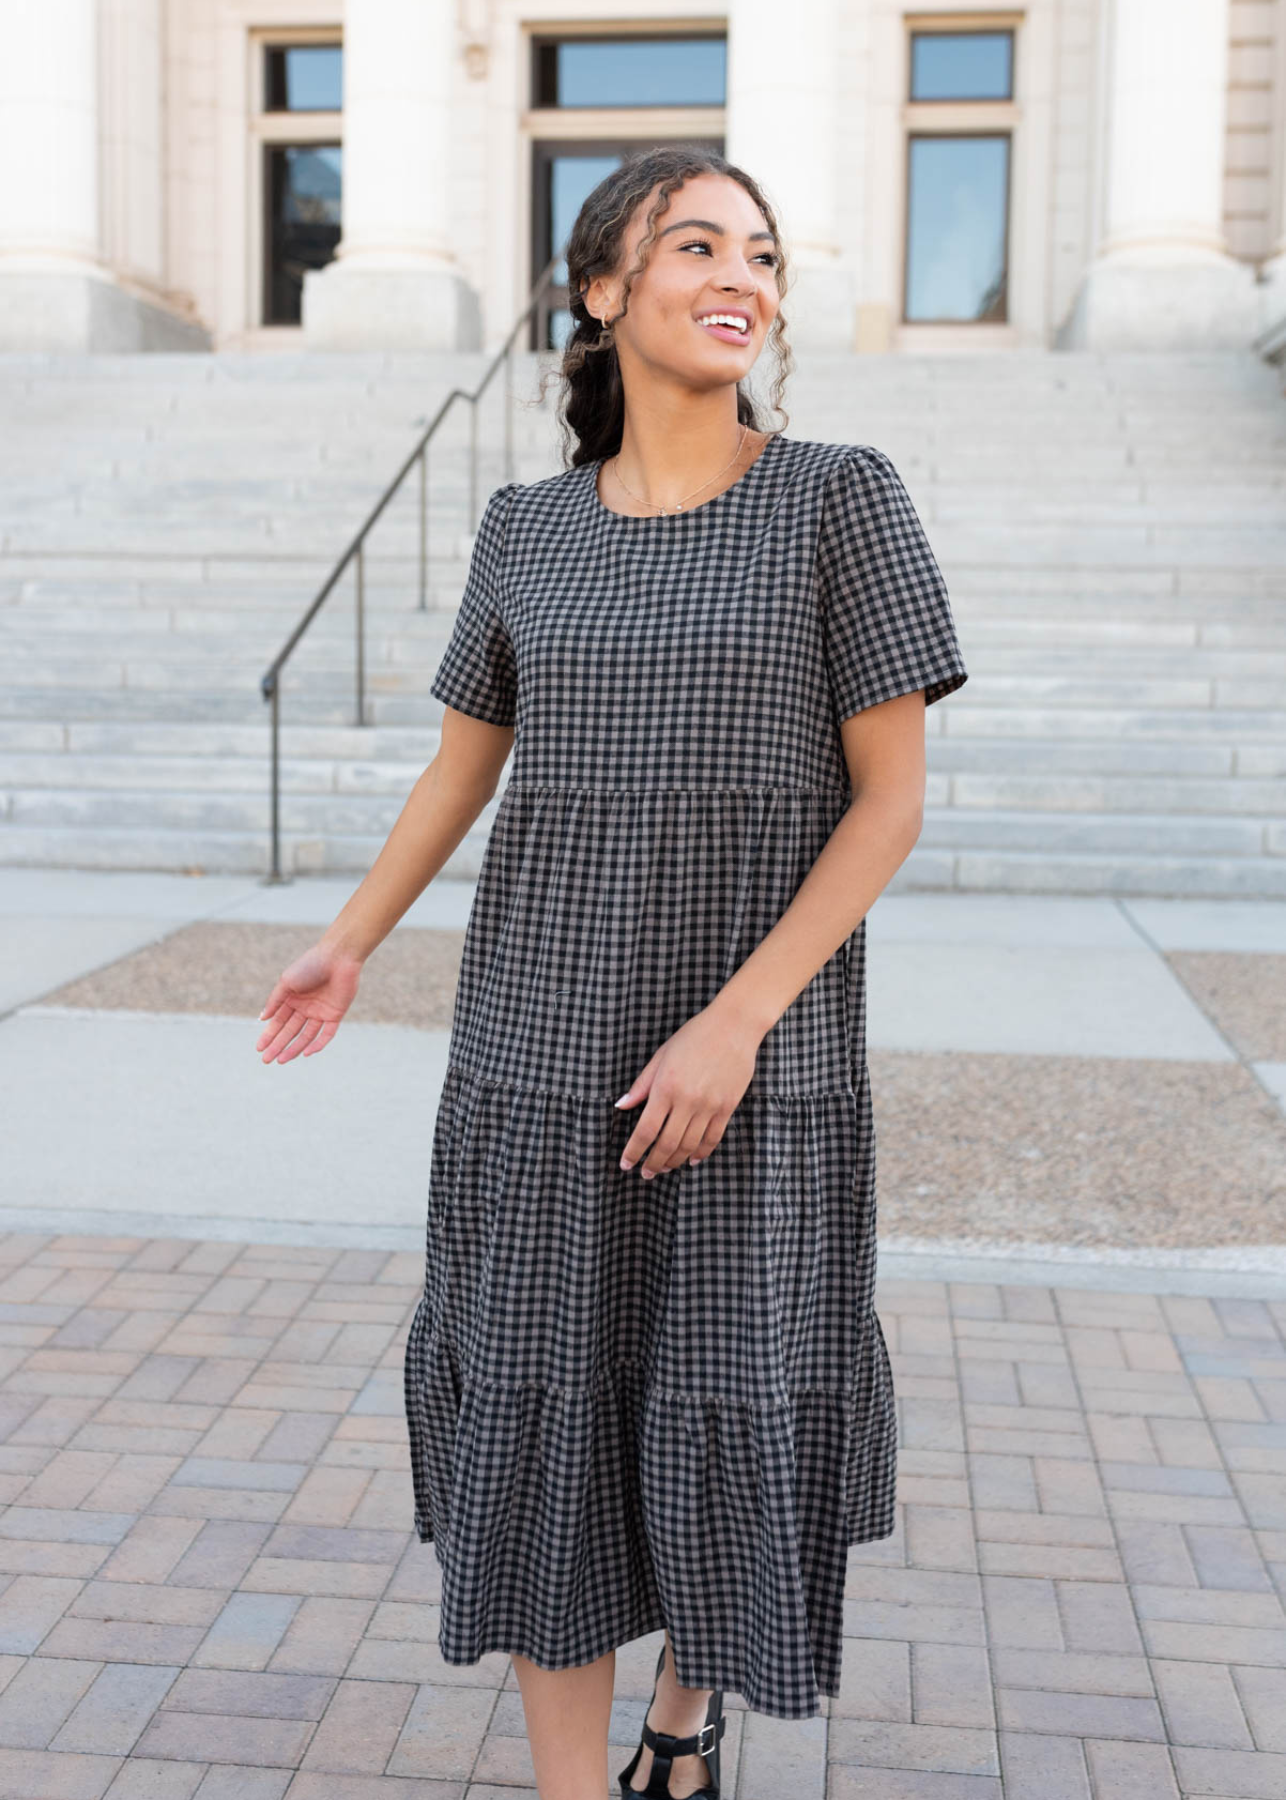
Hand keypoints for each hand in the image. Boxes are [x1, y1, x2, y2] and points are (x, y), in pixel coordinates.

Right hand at [254, 938, 362, 1064]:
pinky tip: (306, 1053)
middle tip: (266, 1060)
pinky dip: (317, 1044)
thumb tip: (262, 1019)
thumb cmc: (309, 965)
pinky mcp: (335, 1015)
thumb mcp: (287, 982)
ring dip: (294, 1048)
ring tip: (281, 1060)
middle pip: (290, 1031)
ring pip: (306, 1036)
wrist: (337, 957)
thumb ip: (275, 1001)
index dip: (268, 1035)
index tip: (258, 1048)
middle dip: (278, 1045)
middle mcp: (305, 1008)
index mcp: (292, 999)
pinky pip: (326, 1034)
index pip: (278, 1022)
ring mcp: (320, 1012)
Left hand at [616, 1002, 763, 1177]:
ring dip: (675, 1162)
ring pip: (689, 1146)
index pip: (645, 1130)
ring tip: (665, 1168)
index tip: (626, 1164)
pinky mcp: (727, 1107)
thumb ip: (641, 1085)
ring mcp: (709, 1106)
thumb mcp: (661, 1056)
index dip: (634, 1152)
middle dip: (653, 1163)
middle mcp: (687, 1101)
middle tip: (646, 1173)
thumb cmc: (694, 1037)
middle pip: (667, 1145)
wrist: (733, 1026)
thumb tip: (621, 1105)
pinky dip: (701, 1153)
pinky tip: (692, 1159)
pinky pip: (712, 1138)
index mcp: (666, 1087)